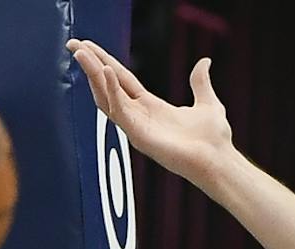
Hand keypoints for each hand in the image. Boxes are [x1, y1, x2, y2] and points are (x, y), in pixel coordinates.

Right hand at [67, 40, 234, 184]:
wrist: (221, 160)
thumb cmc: (215, 140)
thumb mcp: (208, 103)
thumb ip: (200, 82)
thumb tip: (204, 62)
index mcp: (151, 107)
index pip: (121, 80)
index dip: (105, 62)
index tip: (88, 46)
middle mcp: (140, 116)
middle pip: (108, 85)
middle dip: (90, 64)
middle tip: (73, 43)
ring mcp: (137, 127)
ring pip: (107, 96)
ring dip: (93, 74)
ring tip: (81, 53)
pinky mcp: (139, 136)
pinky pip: (120, 110)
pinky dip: (112, 91)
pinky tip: (106, 72)